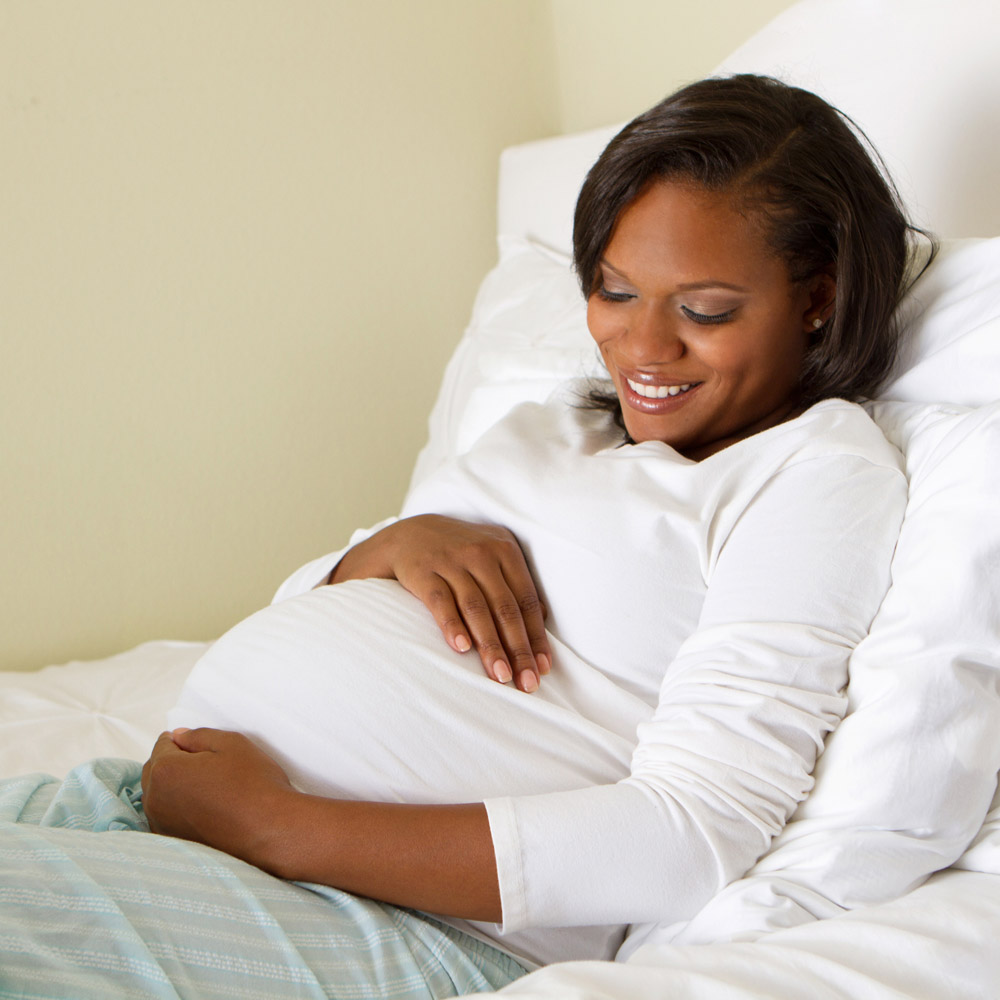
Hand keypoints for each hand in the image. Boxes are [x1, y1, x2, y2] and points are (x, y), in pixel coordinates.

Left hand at [141, 727, 295, 869]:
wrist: (270, 829)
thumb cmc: (253, 785)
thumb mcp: (231, 743)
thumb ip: (198, 735)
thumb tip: (179, 736)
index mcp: (165, 770)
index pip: (163, 744)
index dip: (184, 740)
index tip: (202, 746)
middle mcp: (155, 799)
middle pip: (155, 770)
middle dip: (174, 761)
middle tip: (206, 763)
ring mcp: (163, 824)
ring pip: (159, 794)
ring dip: (174, 786)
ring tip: (208, 786)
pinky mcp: (174, 842)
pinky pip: (167, 816)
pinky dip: (179, 808)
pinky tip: (205, 806)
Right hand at [332, 515, 550, 691]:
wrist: (409, 535)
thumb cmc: (460, 554)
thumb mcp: (492, 557)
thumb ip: (515, 584)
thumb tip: (541, 620)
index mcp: (505, 550)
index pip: (527, 600)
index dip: (536, 636)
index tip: (543, 668)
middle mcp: (481, 554)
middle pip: (505, 608)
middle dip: (518, 649)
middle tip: (527, 682)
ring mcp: (451, 562)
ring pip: (476, 608)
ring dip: (490, 645)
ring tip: (500, 675)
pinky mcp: (424, 571)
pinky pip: (441, 602)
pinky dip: (452, 625)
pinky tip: (462, 649)